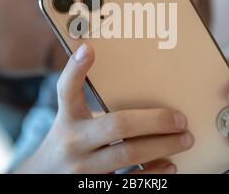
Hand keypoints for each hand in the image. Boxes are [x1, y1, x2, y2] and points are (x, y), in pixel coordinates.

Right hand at [16, 43, 193, 173]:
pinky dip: (152, 174)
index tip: (88, 49)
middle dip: (153, 121)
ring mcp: (84, 168)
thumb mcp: (72, 121)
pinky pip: (128, 182)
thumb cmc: (68, 143)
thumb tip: (141, 92)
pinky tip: (169, 165)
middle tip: (180, 119)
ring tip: (184, 139)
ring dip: (161, 146)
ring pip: (127, 155)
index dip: (75, 69)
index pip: (67, 90)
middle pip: (116, 126)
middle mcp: (74, 142)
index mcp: (68, 118)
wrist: (44, 179)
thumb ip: (97, 107)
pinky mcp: (95, 187)